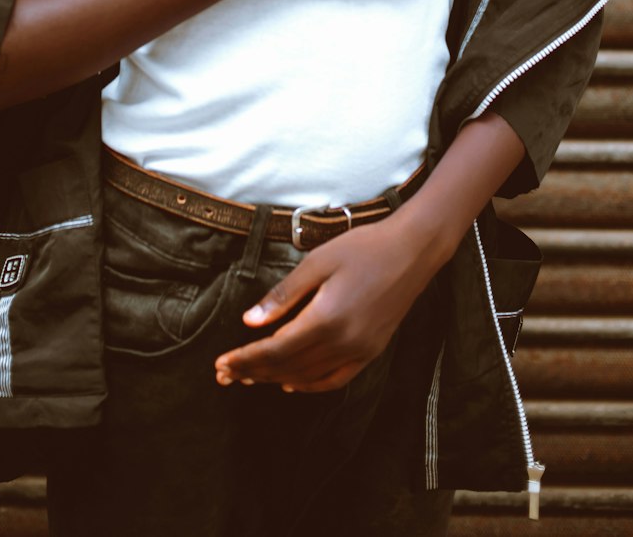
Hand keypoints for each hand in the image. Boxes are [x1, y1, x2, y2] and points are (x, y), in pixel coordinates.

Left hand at [214, 205, 450, 393]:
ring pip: (309, 376)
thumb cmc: (362, 248)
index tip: (221, 364)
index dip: (246, 358)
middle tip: (225, 375)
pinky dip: (310, 385)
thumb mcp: (317, 262)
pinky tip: (292, 383)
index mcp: (326, 318)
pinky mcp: (372, 352)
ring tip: (249, 378)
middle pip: (288, 366)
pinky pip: (335, 379)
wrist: (411, 251)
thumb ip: (284, 295)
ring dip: (276, 379)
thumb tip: (249, 322)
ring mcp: (360, 351)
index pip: (275, 349)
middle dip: (253, 371)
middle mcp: (343, 342)